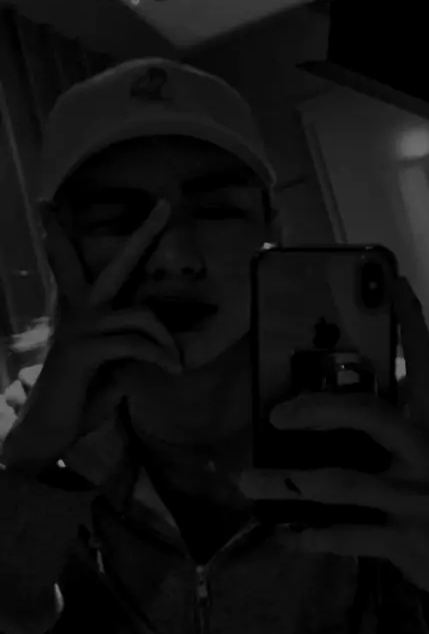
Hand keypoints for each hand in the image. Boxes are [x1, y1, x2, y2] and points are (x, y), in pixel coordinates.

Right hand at [2, 199, 181, 479]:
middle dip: (143, 234)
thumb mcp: (111, 369)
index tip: (49, 205)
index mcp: (82, 312)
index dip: (67, 237)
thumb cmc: (80, 399)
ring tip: (175, 363)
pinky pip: (134, 343)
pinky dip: (159, 356)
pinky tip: (171, 370)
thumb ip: (129, 348)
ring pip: (139, 314)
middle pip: (115, 264)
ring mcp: (80, 328)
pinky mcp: (84, 349)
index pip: (79, 267)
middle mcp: (79, 312)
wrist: (47, 430)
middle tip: (164, 204)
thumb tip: (159, 343)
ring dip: (164, 339)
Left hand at [240, 276, 428, 599]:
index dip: (410, 323)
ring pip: (344, 483)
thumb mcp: (428, 447)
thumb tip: (334, 386)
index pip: (422, 363)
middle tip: (276, 415)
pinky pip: (347, 535)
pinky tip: (283, 532)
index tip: (394, 283)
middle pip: (368, 416)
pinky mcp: (405, 540)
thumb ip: (396, 417)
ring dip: (289, 482)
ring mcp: (418, 498)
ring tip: (247, 480)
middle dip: (317, 410)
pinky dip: (310, 534)